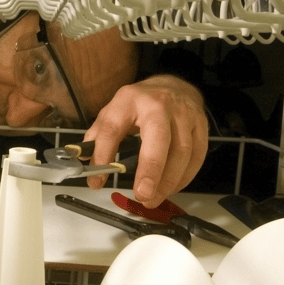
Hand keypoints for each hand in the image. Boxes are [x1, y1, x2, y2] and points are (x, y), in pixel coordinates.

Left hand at [84, 75, 207, 207]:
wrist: (173, 86)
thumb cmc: (140, 104)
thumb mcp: (113, 112)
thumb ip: (97, 136)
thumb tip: (83, 161)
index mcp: (129, 100)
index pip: (112, 128)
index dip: (103, 154)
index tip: (97, 179)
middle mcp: (159, 105)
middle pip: (158, 137)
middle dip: (150, 169)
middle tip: (142, 194)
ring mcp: (184, 115)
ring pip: (182, 151)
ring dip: (167, 180)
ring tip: (152, 198)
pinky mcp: (201, 127)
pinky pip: (196, 157)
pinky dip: (184, 177)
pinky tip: (170, 187)